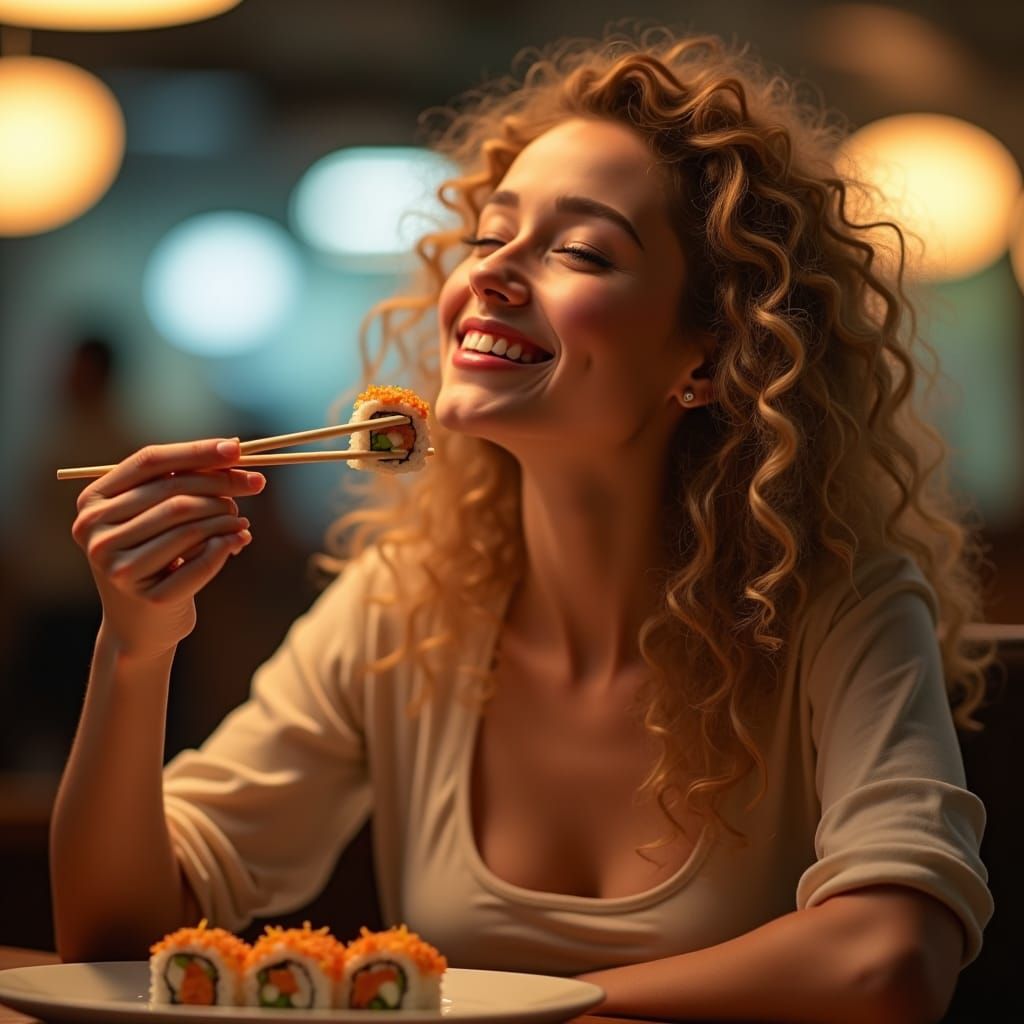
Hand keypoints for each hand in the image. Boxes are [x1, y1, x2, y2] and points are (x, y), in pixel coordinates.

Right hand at [71, 438, 263, 660]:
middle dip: (222, 485)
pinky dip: (227, 545)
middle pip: (173, 493)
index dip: (196, 451)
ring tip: (242, 520)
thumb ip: (182, 484)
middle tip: (255, 484)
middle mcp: (95, 532)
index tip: (237, 448)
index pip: (149, 462)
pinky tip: (240, 540)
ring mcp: (117, 567)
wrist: (140, 628)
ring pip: (189, 524)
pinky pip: (202, 560)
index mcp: (93, 502)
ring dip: (227, 517)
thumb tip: (234, 451)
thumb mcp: (156, 517)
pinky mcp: (147, 597)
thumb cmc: (155, 559)